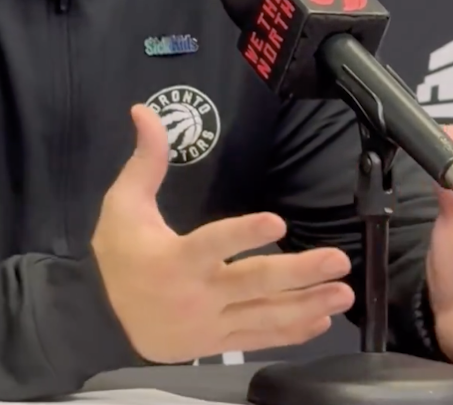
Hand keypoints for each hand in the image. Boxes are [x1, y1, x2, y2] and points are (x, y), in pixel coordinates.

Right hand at [91, 104, 354, 362]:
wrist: (108, 319)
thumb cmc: (120, 252)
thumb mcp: (123, 203)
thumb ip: (145, 160)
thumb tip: (144, 111)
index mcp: (174, 259)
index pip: (212, 244)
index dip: (244, 234)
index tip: (278, 222)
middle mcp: (197, 295)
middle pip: (252, 283)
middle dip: (299, 273)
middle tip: (336, 259)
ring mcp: (211, 324)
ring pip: (265, 315)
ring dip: (308, 304)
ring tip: (344, 292)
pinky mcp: (219, 342)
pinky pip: (261, 338)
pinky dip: (293, 332)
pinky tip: (321, 319)